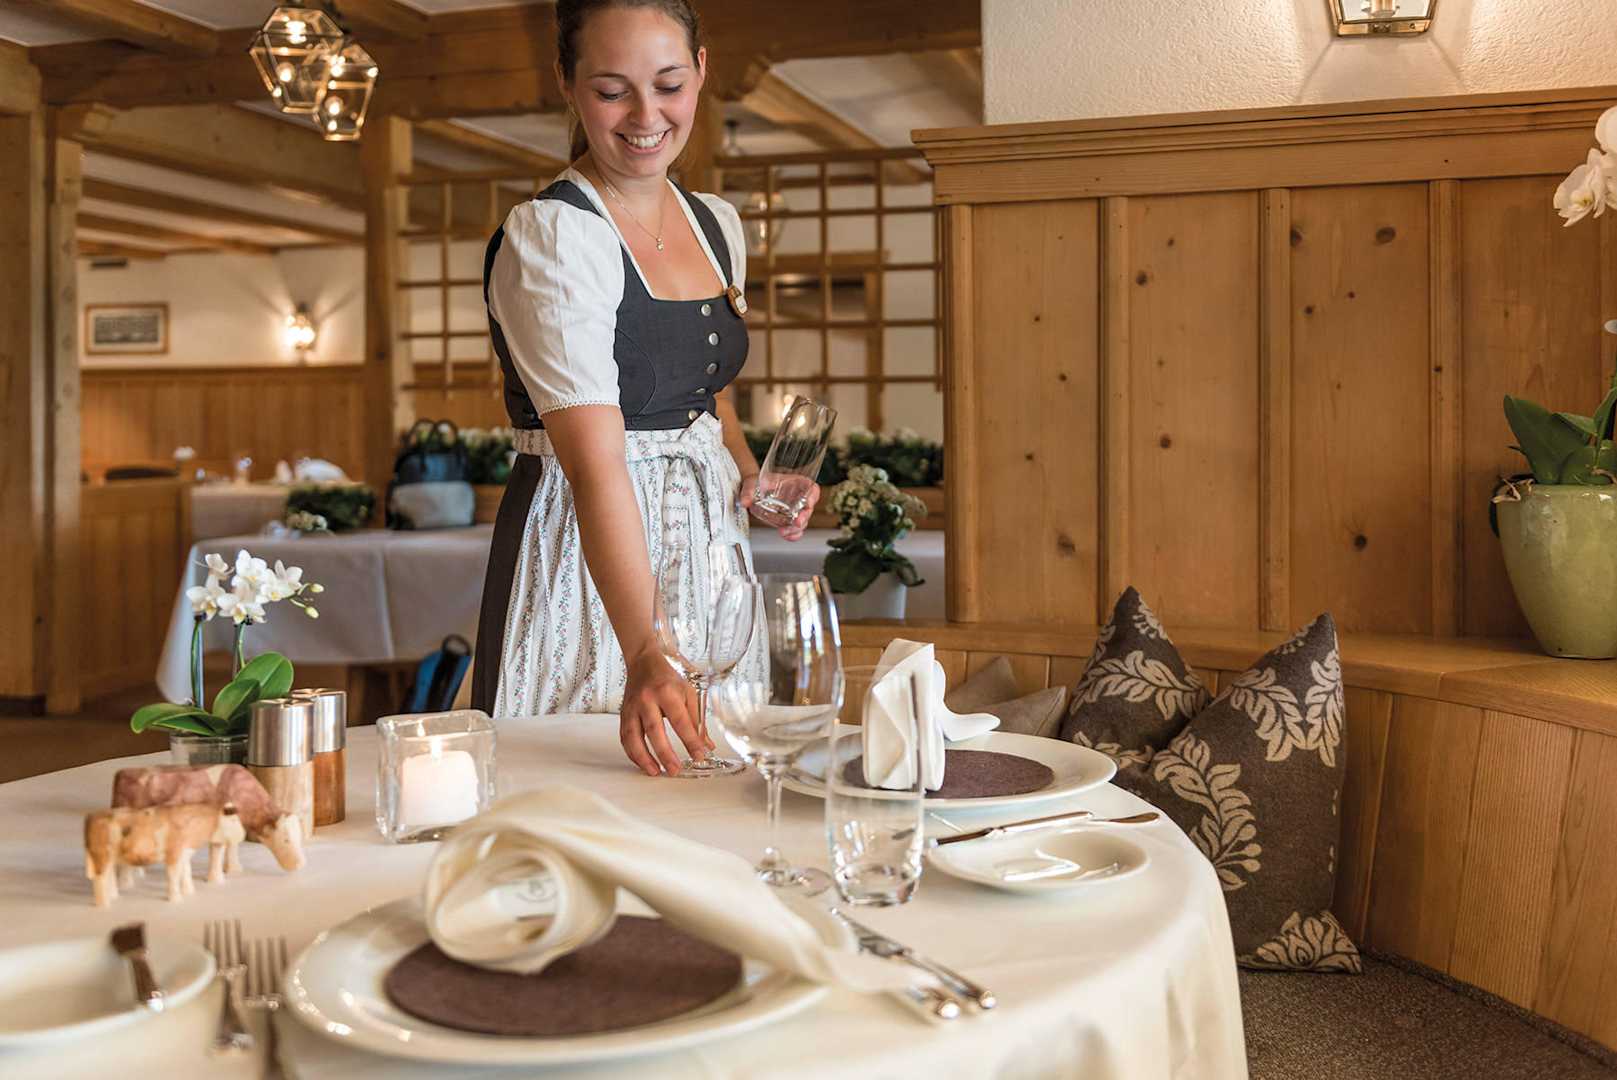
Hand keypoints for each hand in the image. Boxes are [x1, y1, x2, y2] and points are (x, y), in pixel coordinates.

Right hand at [618, 647, 712, 776]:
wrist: (643, 662)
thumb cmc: (668, 678)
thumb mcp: (688, 693)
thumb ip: (697, 720)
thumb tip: (706, 746)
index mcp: (667, 691)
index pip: (680, 721)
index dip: (690, 740)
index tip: (699, 755)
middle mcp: (647, 699)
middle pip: (655, 730)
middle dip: (664, 754)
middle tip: (674, 770)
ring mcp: (632, 707)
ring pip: (633, 737)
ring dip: (644, 757)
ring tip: (655, 772)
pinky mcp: (623, 714)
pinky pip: (625, 737)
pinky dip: (633, 753)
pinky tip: (643, 763)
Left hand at [739, 473, 818, 541]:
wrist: (752, 491)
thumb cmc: (758, 482)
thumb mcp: (752, 483)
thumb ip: (748, 491)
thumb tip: (745, 502)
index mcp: (795, 484)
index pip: (811, 488)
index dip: (813, 495)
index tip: (809, 503)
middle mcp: (797, 497)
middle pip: (808, 508)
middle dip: (804, 517)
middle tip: (796, 523)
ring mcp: (794, 510)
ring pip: (803, 521)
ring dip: (796, 529)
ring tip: (784, 532)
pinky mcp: (788, 520)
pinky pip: (795, 529)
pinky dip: (793, 535)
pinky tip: (787, 536)